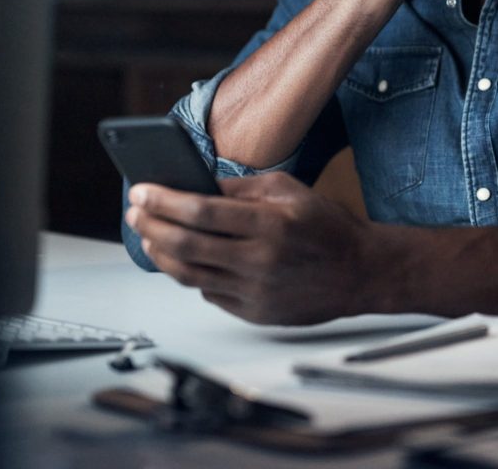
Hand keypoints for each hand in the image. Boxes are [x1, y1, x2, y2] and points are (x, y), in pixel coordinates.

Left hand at [125, 173, 379, 324]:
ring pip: (189, 275)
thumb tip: (199, 185)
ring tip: (149, 237)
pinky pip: (209, 293)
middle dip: (151, 225)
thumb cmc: (328, 228)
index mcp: (269, 224)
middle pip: (186, 244)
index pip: (200, 211)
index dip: (164, 200)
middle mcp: (259, 260)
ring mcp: (255, 291)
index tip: (141, 191)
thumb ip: (243, 187)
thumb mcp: (291, 190)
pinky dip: (190, 275)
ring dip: (161, 253)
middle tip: (135, 212)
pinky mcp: (254, 313)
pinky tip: (182, 259)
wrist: (362, 272)